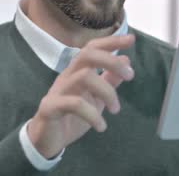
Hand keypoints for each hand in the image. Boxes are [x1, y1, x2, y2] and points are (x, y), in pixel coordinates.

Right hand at [27, 34, 135, 158]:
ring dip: (107, 92)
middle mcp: (67, 76)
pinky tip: (101, 126)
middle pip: (87, 55)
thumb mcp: (96, 98)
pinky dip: (93, 115)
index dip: (111, 42)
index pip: (92, 48)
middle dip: (111, 61)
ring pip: (84, 77)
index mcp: (77, 71)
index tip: (131, 39)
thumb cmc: (72, 116)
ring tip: (116, 109)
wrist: (47, 140)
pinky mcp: (51, 107)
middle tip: (130, 76)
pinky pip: (74, 104)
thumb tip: (126, 60)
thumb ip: (109, 80)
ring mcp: (58, 90)